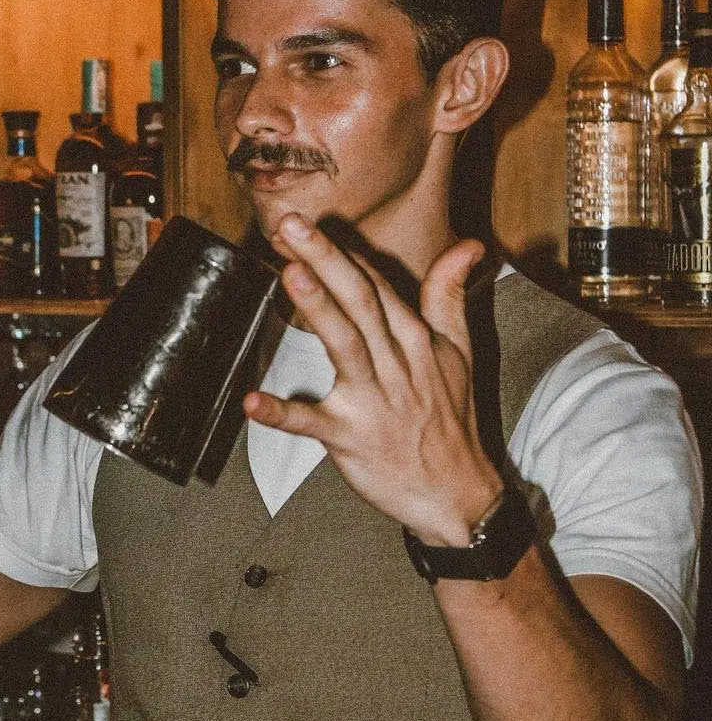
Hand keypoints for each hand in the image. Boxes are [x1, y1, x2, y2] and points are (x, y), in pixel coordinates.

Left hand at [243, 214, 501, 546]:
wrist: (458, 496)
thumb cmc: (452, 420)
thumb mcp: (461, 352)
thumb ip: (450, 295)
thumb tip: (469, 245)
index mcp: (416, 340)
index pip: (376, 286)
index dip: (343, 253)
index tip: (309, 224)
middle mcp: (396, 363)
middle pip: (359, 301)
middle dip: (326, 260)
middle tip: (290, 226)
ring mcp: (373, 401)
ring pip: (344, 345)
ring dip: (317, 307)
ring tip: (290, 272)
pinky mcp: (351, 438)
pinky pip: (311, 425)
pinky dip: (282, 414)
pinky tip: (251, 401)